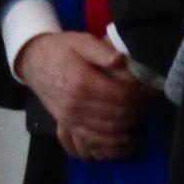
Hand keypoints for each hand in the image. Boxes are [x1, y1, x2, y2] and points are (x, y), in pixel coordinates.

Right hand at [14, 29, 150, 158]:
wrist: (33, 62)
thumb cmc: (60, 49)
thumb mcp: (81, 41)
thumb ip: (101, 50)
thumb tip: (120, 60)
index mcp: (82, 82)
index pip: (122, 96)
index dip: (141, 96)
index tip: (150, 90)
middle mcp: (76, 104)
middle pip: (119, 116)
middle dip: (138, 112)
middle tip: (147, 103)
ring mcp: (71, 118)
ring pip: (109, 131)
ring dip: (129, 129)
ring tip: (140, 119)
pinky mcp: (67, 125)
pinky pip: (94, 140)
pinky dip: (113, 143)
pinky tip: (125, 137)